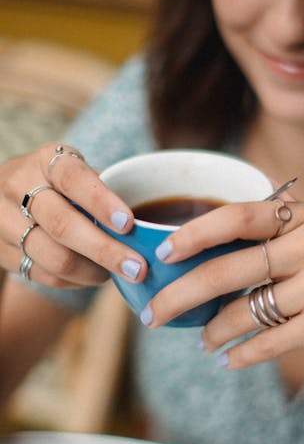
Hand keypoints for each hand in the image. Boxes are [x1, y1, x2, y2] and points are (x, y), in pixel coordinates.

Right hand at [0, 143, 147, 287]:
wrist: (2, 197)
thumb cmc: (58, 185)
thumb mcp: (76, 173)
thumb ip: (105, 190)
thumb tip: (150, 225)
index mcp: (46, 161)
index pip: (73, 179)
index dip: (101, 201)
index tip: (128, 223)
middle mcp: (20, 187)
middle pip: (63, 225)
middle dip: (105, 250)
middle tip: (138, 268)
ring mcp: (6, 222)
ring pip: (54, 257)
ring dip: (93, 271)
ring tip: (118, 273)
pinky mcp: (3, 253)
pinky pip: (45, 275)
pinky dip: (76, 281)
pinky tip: (94, 276)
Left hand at [141, 198, 303, 366]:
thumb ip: (287, 232)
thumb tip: (230, 245)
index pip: (236, 216)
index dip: (194, 233)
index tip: (164, 251)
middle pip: (224, 271)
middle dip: (179, 295)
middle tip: (153, 313)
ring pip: (242, 313)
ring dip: (212, 331)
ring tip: (201, 341)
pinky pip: (269, 343)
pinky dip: (243, 354)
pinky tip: (229, 360)